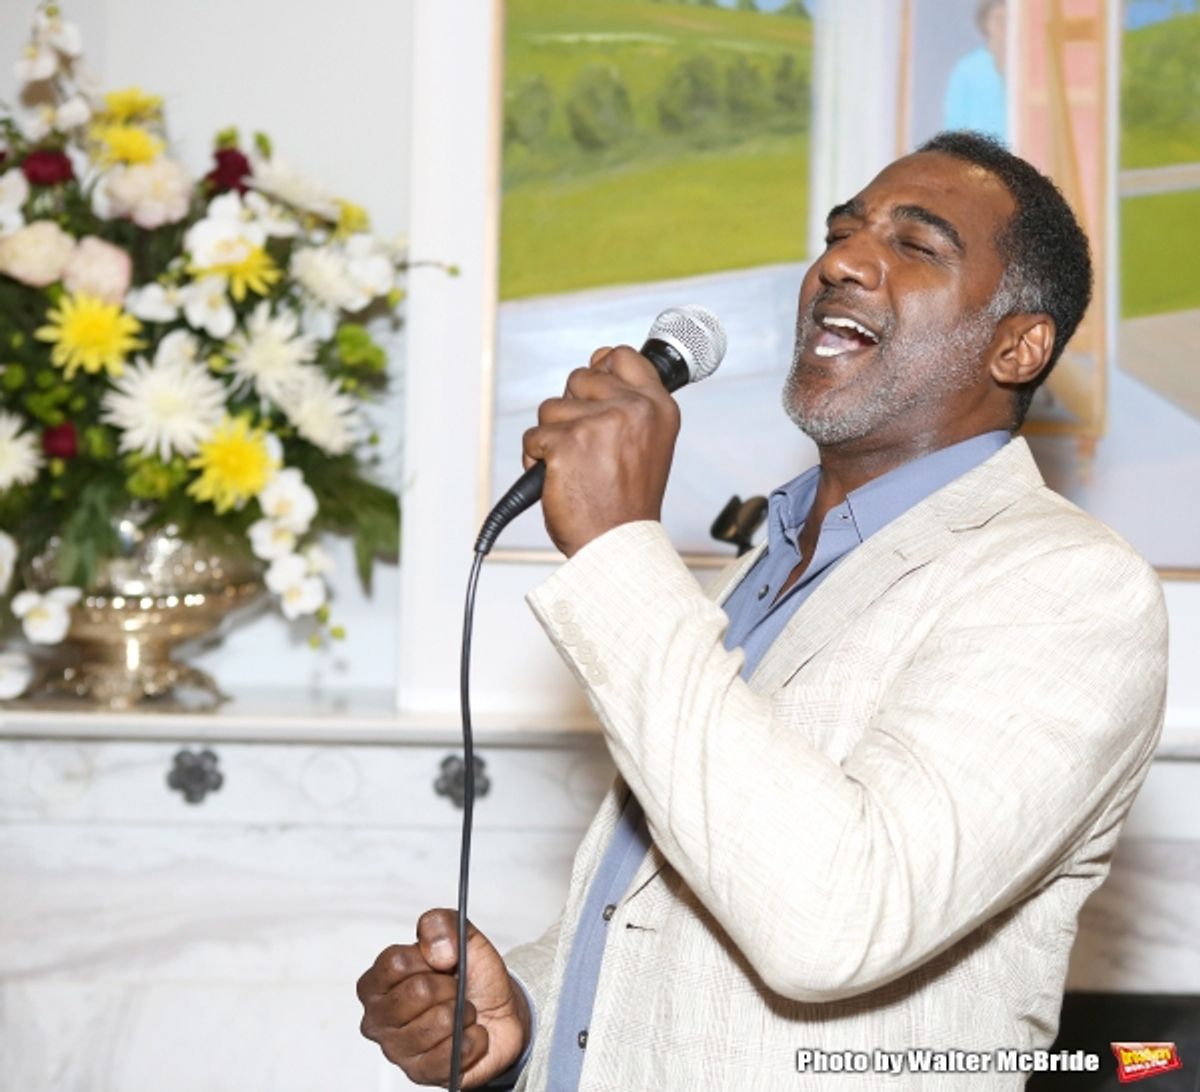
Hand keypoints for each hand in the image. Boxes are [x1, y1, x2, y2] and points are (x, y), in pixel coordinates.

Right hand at [357, 909, 530, 1087]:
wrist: (499, 1010)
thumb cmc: (471, 974)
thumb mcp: (461, 935)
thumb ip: (441, 925)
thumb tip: (437, 951)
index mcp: (378, 982)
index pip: (394, 963)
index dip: (427, 958)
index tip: (442, 960)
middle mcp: (379, 1018)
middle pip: (417, 992)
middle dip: (450, 986)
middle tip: (457, 989)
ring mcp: (397, 1050)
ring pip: (438, 1023)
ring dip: (464, 1013)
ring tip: (464, 1011)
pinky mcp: (421, 1075)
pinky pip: (452, 1054)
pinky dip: (473, 1039)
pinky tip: (472, 1034)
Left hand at [523, 345, 680, 556]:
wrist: (618, 546)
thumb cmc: (627, 504)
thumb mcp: (648, 444)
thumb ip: (629, 405)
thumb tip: (598, 363)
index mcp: (658, 407)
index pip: (622, 356)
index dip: (600, 368)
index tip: (594, 387)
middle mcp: (633, 409)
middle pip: (579, 378)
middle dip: (571, 410)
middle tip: (588, 449)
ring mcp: (599, 424)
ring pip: (551, 407)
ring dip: (552, 438)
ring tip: (576, 468)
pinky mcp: (567, 443)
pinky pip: (533, 437)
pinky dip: (535, 460)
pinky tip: (558, 479)